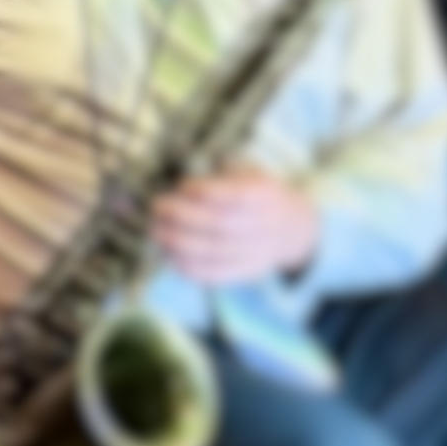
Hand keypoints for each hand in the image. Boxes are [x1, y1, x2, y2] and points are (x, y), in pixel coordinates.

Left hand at [149, 169, 318, 286]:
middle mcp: (262, 226)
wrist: (290, 229)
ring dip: (176, 241)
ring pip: (212, 251)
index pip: (233, 196)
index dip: (203, 191)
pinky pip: (212, 274)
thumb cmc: (258, 195)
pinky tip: (168, 252)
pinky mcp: (243, 272)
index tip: (182, 186)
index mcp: (264, 195)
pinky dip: (185, 265)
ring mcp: (253, 252)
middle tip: (157, 207)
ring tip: (156, 229)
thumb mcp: (249, 172)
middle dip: (181, 216)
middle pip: (218, 225)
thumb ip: (222, 174)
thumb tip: (186, 187)